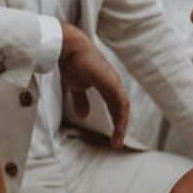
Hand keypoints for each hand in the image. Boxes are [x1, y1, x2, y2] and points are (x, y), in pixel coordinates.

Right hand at [59, 22, 129, 149]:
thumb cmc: (71, 62)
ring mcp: (114, 83)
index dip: (115, 121)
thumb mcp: (76, 87)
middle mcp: (113, 84)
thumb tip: (83, 115)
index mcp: (106, 84)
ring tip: (116, 142)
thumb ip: (81, 100)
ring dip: (121, 127)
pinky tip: (117, 131)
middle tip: (116, 143)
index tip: (112, 136)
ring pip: (123, 109)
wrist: (69, 48)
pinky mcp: (113, 84)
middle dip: (119, 127)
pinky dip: (121, 120)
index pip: (115, 106)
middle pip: (120, 109)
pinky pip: (122, 106)